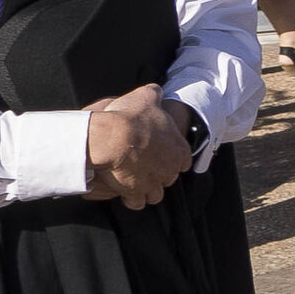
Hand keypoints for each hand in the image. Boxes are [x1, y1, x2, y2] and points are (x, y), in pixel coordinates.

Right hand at [85, 84, 193, 208]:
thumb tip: (156, 90)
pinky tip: (124, 191)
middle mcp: (170, 170)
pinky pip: (137, 202)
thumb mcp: (146, 97)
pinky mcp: (136, 194)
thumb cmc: (130, 116)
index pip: (183, 160)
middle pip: (168, 177)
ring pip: (156, 193)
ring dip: (147, 189)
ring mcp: (154, 184)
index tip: (159, 154)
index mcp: (179, 150)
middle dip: (158, 174)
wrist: (111, 138)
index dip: (171, 157)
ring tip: (134, 181)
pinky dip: (132, 199)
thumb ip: (154, 94)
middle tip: (143, 166)